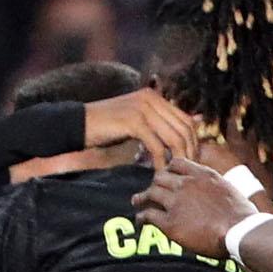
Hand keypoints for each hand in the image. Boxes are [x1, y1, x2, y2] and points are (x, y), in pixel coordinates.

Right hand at [83, 89, 198, 168]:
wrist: (79, 125)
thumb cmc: (108, 128)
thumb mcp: (137, 123)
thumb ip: (159, 125)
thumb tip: (189, 126)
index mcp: (154, 97)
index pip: (186, 119)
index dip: (193, 142)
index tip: (192, 161)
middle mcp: (151, 98)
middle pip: (184, 129)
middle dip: (189, 152)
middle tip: (187, 171)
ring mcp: (143, 108)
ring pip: (173, 138)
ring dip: (177, 159)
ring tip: (174, 174)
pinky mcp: (134, 122)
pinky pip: (157, 146)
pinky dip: (161, 162)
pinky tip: (159, 173)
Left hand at [132, 157, 256, 258]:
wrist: (240, 231)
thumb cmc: (242, 215)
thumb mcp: (229, 189)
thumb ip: (215, 186)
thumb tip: (216, 192)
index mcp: (202, 174)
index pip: (176, 163)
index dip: (168, 169)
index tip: (166, 175)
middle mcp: (186, 184)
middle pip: (160, 177)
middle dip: (154, 183)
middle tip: (151, 190)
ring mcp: (176, 202)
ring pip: (151, 193)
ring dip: (142, 197)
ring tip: (137, 201)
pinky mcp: (171, 222)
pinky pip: (148, 215)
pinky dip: (142, 216)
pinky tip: (141, 220)